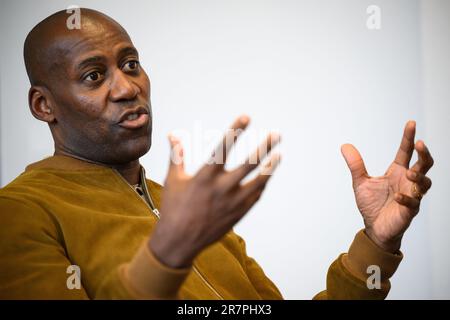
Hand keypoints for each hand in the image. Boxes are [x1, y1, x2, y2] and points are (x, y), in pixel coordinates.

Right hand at [149, 116, 280, 267]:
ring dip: (270, 167)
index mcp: (204, 177)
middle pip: (249, 164)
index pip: (223, 148)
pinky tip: (266, 176)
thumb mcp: (173, 179)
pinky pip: (255, 196)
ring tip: (279, 154)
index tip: (246, 117)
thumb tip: (173, 134)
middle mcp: (221, 189)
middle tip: (276, 135)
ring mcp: (232, 203)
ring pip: (258, 182)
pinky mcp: (238, 214)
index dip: (235, 131)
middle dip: (264, 147)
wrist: (179, 242)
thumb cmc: (173, 207)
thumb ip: (177, 155)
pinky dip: (261, 185)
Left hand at [341, 121, 433, 252]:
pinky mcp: (409, 211)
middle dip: (424, 153)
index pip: (405, 151)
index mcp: (397, 171)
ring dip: (419, 176)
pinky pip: (413, 203)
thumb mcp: (360, 182)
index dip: (408, 138)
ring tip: (410, 172)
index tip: (410, 123)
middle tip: (419, 144)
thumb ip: (356, 165)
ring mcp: (411, 196)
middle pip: (424, 163)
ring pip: (425, 182)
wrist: (374, 228)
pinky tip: (398, 197)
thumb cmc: (372, 205)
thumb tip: (345, 146)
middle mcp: (407, 181)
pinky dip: (406, 199)